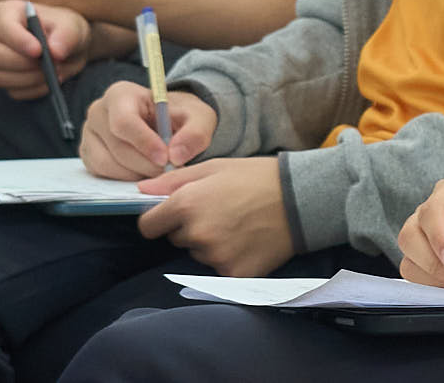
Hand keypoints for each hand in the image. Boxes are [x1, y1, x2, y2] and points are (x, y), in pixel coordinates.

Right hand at [0, 0, 90, 99]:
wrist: (69, 48)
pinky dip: (34, 90)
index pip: (4, 27)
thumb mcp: (73, 27)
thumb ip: (66, 36)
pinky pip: (13, 91)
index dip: (19, 41)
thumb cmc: (66, 30)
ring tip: (55, 72)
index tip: (39, 51)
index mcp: (8, 13)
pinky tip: (49, 81)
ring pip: (1, 77)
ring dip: (31, 79)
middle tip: (50, 65)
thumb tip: (55, 52)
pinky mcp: (5, 79)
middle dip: (22, 64)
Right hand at [79, 81, 214, 178]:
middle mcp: (98, 112)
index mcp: (120, 94)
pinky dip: (124, 178)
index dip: (144, 144)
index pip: (124, 122)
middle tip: (169, 170)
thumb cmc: (180, 116)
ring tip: (159, 170)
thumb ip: (195, 132)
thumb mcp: (198, 117)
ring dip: (136, 174)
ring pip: (107, 164)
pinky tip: (144, 172)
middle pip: (117, 147)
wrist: (167, 123)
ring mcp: (89, 134)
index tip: (165, 158)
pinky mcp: (88, 154)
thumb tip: (177, 155)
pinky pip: (102, 173)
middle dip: (146, 164)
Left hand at [135, 157, 294, 276]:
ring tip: (239, 225)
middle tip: (221, 211)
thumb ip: (173, 181)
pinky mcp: (234, 275)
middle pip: (176, 239)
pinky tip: (248, 242)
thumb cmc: (257, 177)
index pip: (148, 226)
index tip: (172, 216)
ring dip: (211, 243)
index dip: (158, 220)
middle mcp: (197, 234)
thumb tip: (141, 192)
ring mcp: (216, 257)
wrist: (302, 199)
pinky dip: (231, 259)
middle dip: (191, 227)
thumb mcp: (214, 167)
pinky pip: (220, 269)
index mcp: (187, 204)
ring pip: (199, 254)